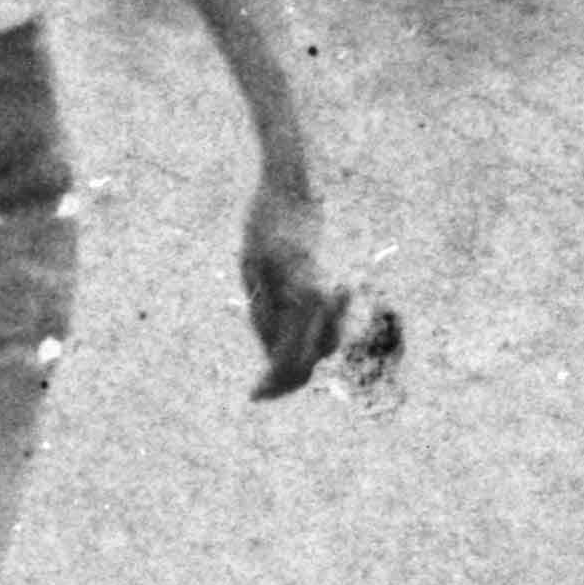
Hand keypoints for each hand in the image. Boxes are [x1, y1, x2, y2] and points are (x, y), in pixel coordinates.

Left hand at [239, 177, 344, 400]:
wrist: (294, 190)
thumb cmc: (265, 224)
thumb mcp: (252, 270)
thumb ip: (264, 315)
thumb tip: (273, 357)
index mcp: (304, 297)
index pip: (290, 358)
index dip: (272, 383)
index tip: (253, 395)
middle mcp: (325, 300)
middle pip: (311, 361)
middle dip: (285, 381)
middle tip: (259, 393)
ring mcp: (331, 294)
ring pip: (320, 348)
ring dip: (296, 363)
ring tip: (267, 374)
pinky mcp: (331, 289)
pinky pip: (322, 329)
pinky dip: (304, 344)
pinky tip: (282, 346)